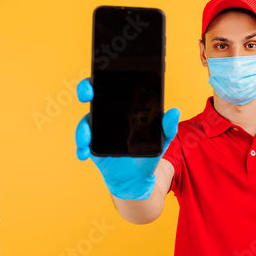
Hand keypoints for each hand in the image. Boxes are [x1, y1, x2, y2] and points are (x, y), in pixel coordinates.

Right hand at [75, 79, 179, 199]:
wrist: (138, 179)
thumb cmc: (149, 153)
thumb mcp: (162, 139)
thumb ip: (168, 127)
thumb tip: (174, 111)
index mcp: (124, 109)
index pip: (111, 87)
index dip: (104, 79)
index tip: (101, 76)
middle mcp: (108, 117)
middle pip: (92, 98)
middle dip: (85, 90)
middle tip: (88, 94)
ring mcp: (97, 133)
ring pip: (84, 123)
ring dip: (82, 128)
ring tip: (87, 137)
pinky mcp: (92, 149)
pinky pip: (82, 145)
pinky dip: (81, 148)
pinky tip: (84, 153)